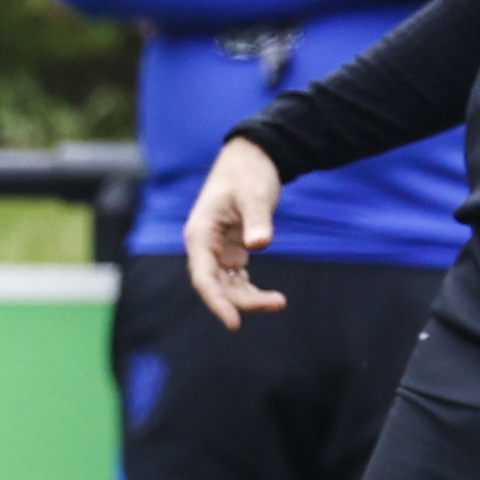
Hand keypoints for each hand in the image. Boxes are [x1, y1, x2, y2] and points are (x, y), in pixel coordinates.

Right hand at [183, 136, 289, 326]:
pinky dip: (250, 290)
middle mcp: (204, 246)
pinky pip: (236, 279)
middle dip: (242, 301)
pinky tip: (272, 298)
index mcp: (200, 233)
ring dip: (249, 298)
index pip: (203, 277)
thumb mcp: (255, 195)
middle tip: (277, 302)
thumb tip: (260, 244)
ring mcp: (217, 250)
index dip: (216, 301)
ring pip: (227, 286)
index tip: (234, 322)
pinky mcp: (231, 250)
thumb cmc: (249, 173)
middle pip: (216, 286)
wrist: (253, 157)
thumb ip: (258, 220)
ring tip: (279, 301)